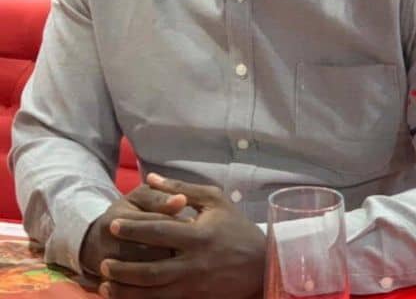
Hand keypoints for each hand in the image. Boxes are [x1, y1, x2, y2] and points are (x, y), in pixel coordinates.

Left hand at [98, 174, 265, 298]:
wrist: (261, 264)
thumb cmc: (236, 227)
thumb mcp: (215, 201)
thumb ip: (182, 190)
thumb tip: (151, 178)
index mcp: (198, 236)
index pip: (158, 232)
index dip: (133, 229)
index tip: (113, 225)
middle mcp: (193, 263)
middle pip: (149, 270)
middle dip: (123, 267)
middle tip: (103, 261)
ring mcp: (193, 286)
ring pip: (152, 293)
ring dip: (126, 290)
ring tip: (106, 283)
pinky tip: (126, 297)